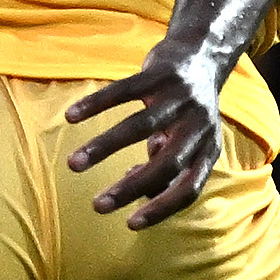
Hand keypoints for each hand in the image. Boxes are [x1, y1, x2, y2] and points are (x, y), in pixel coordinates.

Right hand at [66, 42, 231, 226]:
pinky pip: (124, 91)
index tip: (130, 224)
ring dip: (104, 148)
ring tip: (73, 164)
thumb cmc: (186, 112)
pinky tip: (71, 116)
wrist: (202, 55)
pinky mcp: (162, 74)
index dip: (162, 208)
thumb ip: (169, 168)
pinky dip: (96, 104)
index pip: (189, 188)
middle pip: (167, 164)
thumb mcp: (186, 143)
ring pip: (140, 127)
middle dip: (130, 188)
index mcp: (208, 150)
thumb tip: (144, 195)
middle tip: (97, 206)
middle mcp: (200, 126)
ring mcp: (182, 98)